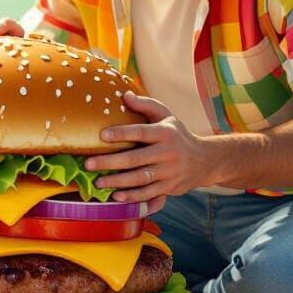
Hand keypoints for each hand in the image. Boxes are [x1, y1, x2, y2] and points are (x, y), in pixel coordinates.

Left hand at [83, 91, 214, 211]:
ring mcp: (169, 172)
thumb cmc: (177, 134)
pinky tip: (116, 196)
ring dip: (118, 182)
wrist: (204, 160)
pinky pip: (148, 193)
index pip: (141, 132)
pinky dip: (132, 197)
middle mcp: (168, 153)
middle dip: (111, 162)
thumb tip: (125, 95)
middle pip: (136, 159)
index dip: (122, 133)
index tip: (102, 135)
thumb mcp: (166, 115)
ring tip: (98, 182)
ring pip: (140, 178)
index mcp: (165, 133)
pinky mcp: (169, 187)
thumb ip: (146, 105)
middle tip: (89, 163)